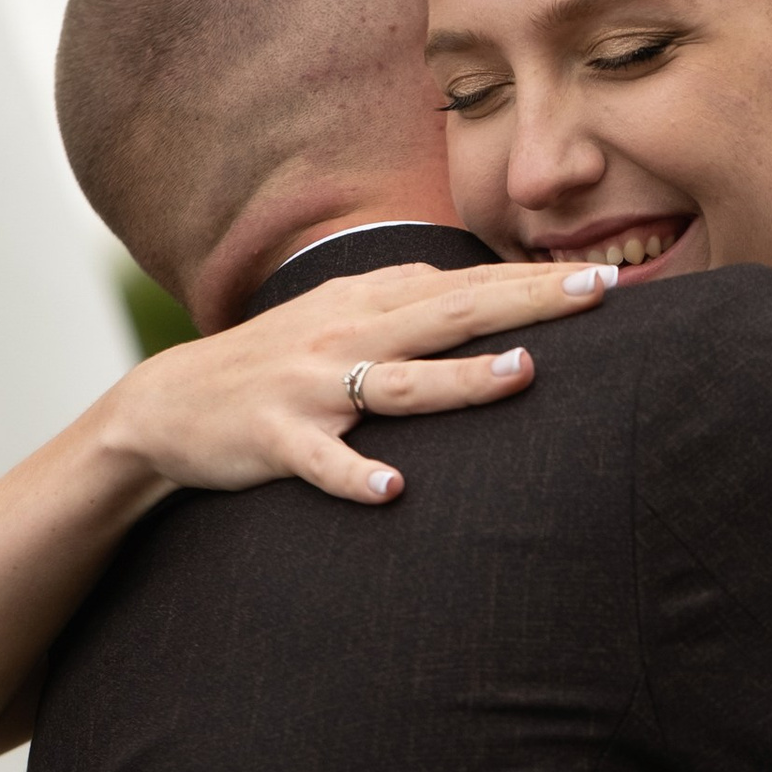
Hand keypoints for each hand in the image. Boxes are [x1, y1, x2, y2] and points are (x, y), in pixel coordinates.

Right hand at [103, 255, 619, 505]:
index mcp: (365, 304)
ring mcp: (311, 387)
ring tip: (521, 376)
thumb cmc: (269, 362)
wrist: (165, 404)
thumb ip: (402, 297)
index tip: (606, 279)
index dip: (533, 281)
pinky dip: (354, 475)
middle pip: (449, 313)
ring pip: (398, 382)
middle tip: (594, 292)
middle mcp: (344, 334)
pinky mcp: (275, 440)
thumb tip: (476, 281)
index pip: (464, 285)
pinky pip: (321, 461)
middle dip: (526, 303)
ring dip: (460, 380)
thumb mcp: (334, 314)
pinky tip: (393, 492)